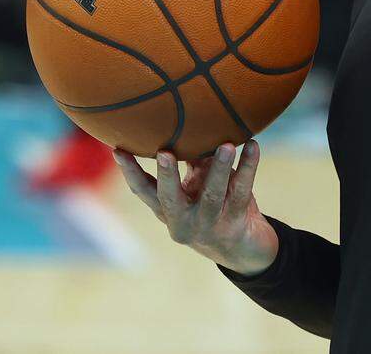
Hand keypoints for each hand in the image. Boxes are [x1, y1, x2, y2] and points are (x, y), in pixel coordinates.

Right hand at [113, 140, 278, 275]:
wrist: (245, 249)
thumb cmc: (216, 205)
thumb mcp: (197, 186)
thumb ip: (192, 159)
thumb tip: (188, 121)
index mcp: (167, 210)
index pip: (143, 190)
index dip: (130, 171)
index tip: (117, 149)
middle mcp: (183, 221)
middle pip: (169, 198)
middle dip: (166, 175)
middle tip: (164, 153)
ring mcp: (209, 225)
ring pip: (212, 195)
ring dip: (219, 168)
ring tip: (226, 145)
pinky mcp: (235, 223)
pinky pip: (242, 191)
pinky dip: (248, 167)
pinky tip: (253, 146)